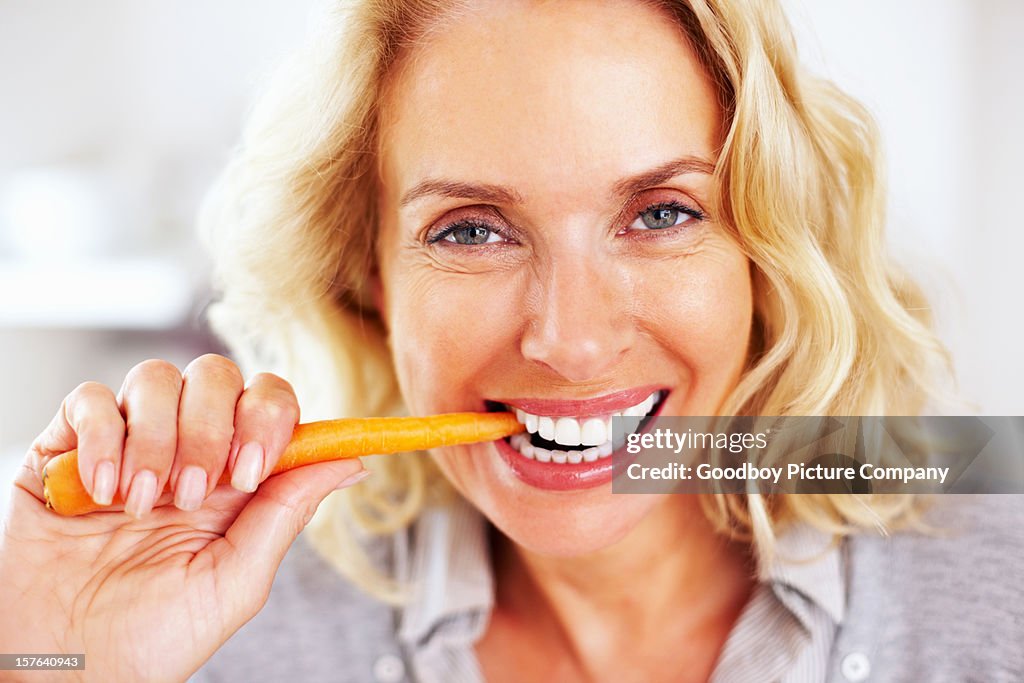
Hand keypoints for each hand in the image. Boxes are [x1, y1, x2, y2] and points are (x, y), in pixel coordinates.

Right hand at [0, 355, 367, 682]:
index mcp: (233, 477)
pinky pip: (89, 400)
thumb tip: (353, 461)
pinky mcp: (65, 451)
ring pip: (155, 378)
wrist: (69, 671)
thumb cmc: (155, 636)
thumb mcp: (237, 578)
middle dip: (210, 429)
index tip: (252, 467)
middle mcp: (184, 450)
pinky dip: (102, 439)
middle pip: (215, 375)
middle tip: (192, 496)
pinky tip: (104, 493)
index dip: (269, 417)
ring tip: (143, 505)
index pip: (268, 402)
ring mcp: (126, 445)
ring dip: (156, 441)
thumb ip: (288, 509)